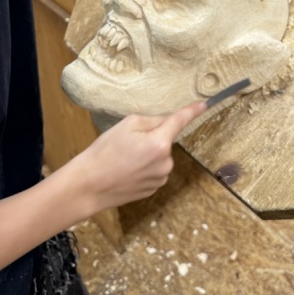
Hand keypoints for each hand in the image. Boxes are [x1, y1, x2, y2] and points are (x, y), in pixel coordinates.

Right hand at [75, 101, 206, 215]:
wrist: (89, 185)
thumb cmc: (106, 151)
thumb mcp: (127, 125)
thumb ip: (152, 120)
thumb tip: (167, 121)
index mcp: (160, 143)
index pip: (180, 122)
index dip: (192, 111)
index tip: (203, 104)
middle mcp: (166, 162)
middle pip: (165, 141)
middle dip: (152, 138)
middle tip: (127, 142)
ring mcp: (160, 179)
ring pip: (159, 157)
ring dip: (148, 154)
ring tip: (124, 159)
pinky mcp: (153, 190)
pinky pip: (154, 171)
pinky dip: (144, 168)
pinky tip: (126, 171)